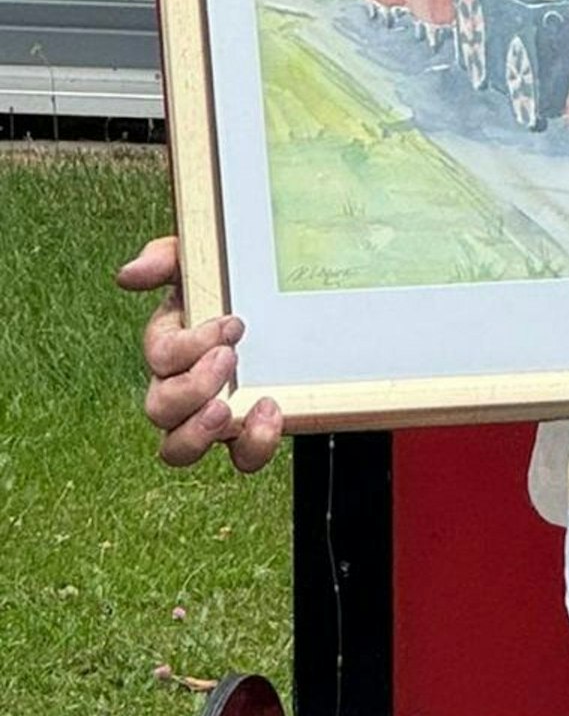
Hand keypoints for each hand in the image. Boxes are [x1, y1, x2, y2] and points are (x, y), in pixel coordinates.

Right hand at [117, 234, 283, 471]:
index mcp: (170, 345)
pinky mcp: (247, 433)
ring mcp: (212, 416)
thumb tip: (128, 276)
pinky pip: (241, 458)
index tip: (234, 324)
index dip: (190, 345)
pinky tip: (272, 412)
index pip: (160, 356)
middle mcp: (181, 387)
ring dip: (199, 432)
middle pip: (158, 409)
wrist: (293, 307)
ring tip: (230, 407)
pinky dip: (254, 444)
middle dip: (191, 387)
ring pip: (179, 449)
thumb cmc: (237, 284)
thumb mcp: (204, 259)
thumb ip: (167, 257)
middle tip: (229, 358)